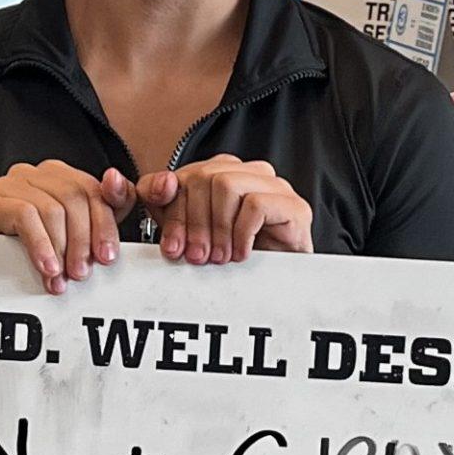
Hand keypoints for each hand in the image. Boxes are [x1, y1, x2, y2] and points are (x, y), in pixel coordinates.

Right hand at [0, 160, 132, 293]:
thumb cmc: (27, 249)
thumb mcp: (74, 234)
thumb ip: (105, 210)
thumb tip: (118, 183)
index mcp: (58, 176)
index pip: (92, 189)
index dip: (104, 224)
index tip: (107, 255)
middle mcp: (34, 174)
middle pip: (73, 197)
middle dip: (83, 240)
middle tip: (82, 272)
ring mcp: (8, 184)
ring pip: (50, 208)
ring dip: (61, 248)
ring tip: (61, 276)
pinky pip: (23, 215)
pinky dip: (39, 244)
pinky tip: (45, 265)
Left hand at [138, 156, 312, 264]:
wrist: (275, 282)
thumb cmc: (231, 254)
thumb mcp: (185, 228)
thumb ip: (162, 200)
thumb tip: (163, 183)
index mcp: (222, 172)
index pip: (187, 177)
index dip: (174, 214)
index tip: (173, 247)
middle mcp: (247, 173)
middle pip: (205, 178)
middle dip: (194, 223)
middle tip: (197, 256)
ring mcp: (273, 186)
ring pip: (227, 185)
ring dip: (218, 228)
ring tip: (220, 256)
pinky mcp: (292, 205)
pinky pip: (255, 204)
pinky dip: (241, 233)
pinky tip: (241, 253)